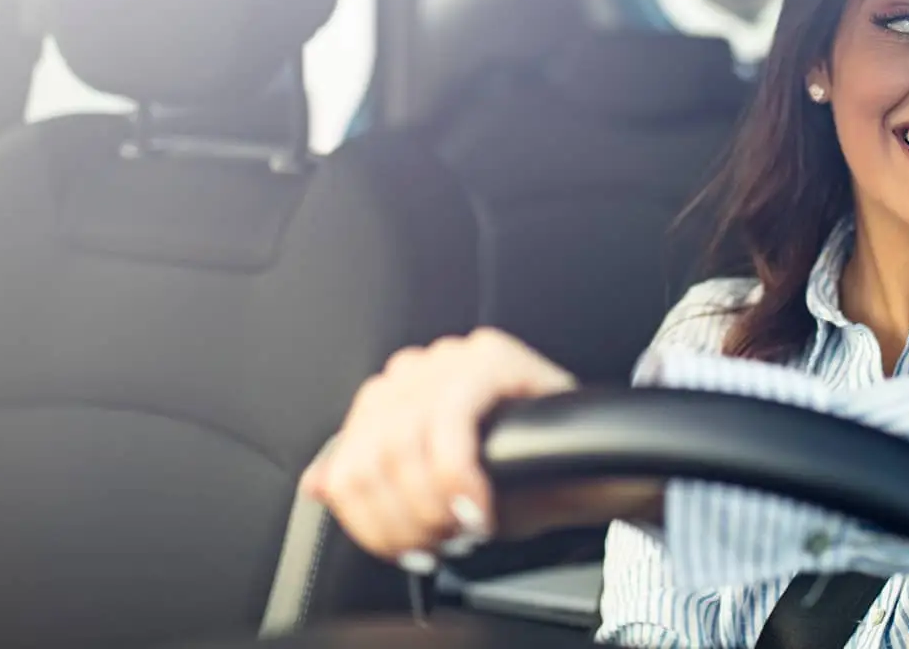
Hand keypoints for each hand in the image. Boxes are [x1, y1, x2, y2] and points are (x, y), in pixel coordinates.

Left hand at [298, 327, 579, 561]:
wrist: (589, 469)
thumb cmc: (515, 479)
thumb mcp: (432, 491)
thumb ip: (374, 483)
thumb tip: (318, 485)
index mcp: (392, 397)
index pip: (347, 461)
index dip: (371, 520)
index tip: (406, 551)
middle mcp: (415, 370)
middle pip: (370, 458)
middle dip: (404, 520)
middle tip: (441, 546)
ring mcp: (452, 358)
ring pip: (403, 444)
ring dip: (432, 506)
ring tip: (464, 528)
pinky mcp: (491, 358)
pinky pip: (451, 424)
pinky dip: (459, 478)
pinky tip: (480, 507)